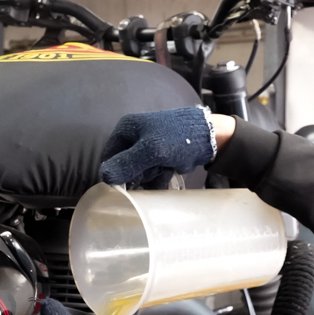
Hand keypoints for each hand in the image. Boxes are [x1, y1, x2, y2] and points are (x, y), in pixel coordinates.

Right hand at [99, 107, 215, 188]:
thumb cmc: (178, 138)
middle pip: (125, 166)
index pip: (109, 156)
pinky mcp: (160, 156)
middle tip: (153, 169)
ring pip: (140, 172)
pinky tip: (170, 171)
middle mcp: (134, 136)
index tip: (125, 184)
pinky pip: (153, 172)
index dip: (115, 172)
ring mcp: (148, 147)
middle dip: (139, 173)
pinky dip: (160, 175)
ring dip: (152, 175)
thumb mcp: (150, 151)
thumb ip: (126, 164)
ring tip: (165, 167)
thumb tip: (104, 177)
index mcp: (126, 129)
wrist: (209, 136)